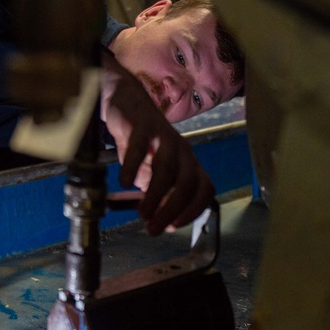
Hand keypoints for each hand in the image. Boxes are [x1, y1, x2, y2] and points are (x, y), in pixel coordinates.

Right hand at [99, 52, 214, 234]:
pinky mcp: (144, 125)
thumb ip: (157, 193)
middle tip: (153, 228)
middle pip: (187, 182)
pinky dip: (133, 166)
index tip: (173, 227)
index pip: (205, 189)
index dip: (194, 210)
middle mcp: (183, 150)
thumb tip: (157, 220)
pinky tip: (124, 182)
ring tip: (142, 212)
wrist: (127, 102)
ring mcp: (165, 136)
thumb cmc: (143, 142)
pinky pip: (141, 147)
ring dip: (156, 194)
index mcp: (189, 163)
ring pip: (167, 167)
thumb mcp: (153, 171)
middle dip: (172, 209)